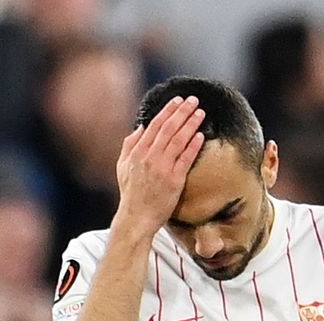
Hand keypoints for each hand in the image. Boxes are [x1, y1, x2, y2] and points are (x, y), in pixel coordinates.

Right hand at [115, 95, 204, 233]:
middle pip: (168, 129)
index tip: (178, 100)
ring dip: (190, 124)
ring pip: (178, 140)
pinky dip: (193, 146)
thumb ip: (130, 145)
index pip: (155, 125)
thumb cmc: (131, 192)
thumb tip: (141, 127)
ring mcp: (162, 168)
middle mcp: (149, 157)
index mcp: (137, 152)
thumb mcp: (123, 166)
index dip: (168, 111)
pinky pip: (185, 159)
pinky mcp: (174, 180)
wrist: (136, 217)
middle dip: (182, 112)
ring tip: (201, 113)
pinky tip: (201, 135)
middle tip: (194, 100)